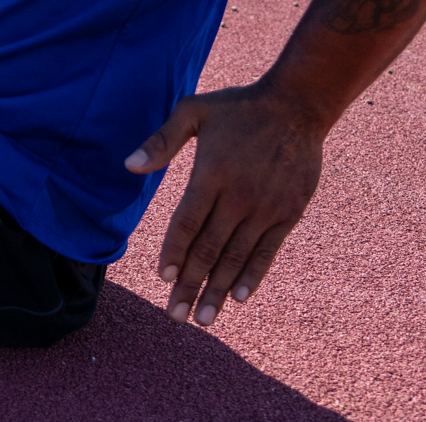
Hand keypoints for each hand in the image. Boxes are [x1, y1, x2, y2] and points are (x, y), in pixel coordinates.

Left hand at [124, 83, 326, 326]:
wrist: (296, 107)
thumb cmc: (237, 107)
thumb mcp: (193, 111)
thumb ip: (161, 140)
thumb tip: (128, 165)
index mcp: (211, 174)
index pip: (187, 223)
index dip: (174, 253)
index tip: (163, 277)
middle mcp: (239, 197)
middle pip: (209, 250)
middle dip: (191, 285)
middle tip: (176, 316)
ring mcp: (266, 209)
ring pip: (237, 257)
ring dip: (219, 290)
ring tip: (204, 318)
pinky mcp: (287, 214)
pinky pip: (267, 251)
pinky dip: (253, 275)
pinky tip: (239, 297)